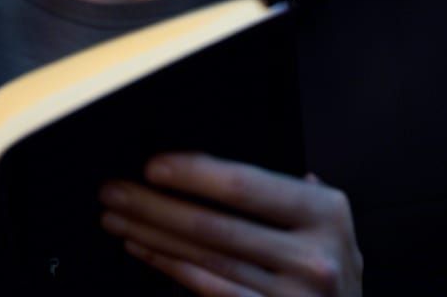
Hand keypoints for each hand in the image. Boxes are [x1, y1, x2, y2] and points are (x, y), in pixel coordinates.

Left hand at [99, 154, 362, 295]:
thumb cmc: (332, 265)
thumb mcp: (327, 221)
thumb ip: (291, 191)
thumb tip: (224, 163)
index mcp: (325, 213)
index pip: (246, 185)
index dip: (194, 174)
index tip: (153, 166)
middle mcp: (312, 257)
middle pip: (214, 225)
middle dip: (155, 205)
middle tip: (114, 191)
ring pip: (203, 259)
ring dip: (152, 235)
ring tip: (117, 217)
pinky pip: (206, 289)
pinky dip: (169, 266)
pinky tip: (144, 249)